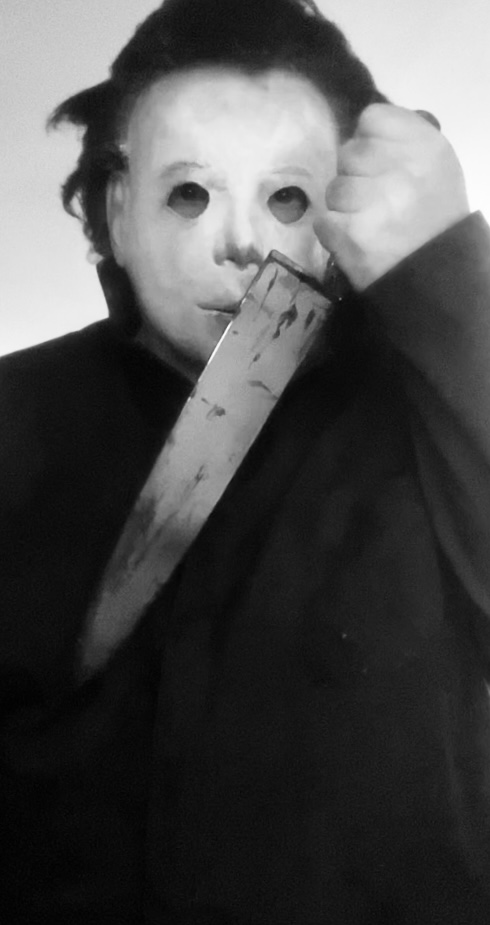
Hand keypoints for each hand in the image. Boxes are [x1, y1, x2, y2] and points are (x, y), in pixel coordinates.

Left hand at [315, 104, 469, 290]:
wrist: (434, 275)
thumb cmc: (433, 218)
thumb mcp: (434, 167)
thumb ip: (402, 143)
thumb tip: (362, 134)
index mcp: (424, 144)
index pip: (371, 118)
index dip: (369, 141)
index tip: (379, 164)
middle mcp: (399, 167)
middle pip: (348, 153)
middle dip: (355, 176)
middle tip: (375, 200)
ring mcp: (373, 200)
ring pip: (334, 188)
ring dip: (344, 208)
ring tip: (369, 224)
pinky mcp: (350, 232)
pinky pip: (323, 220)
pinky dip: (334, 233)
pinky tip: (357, 241)